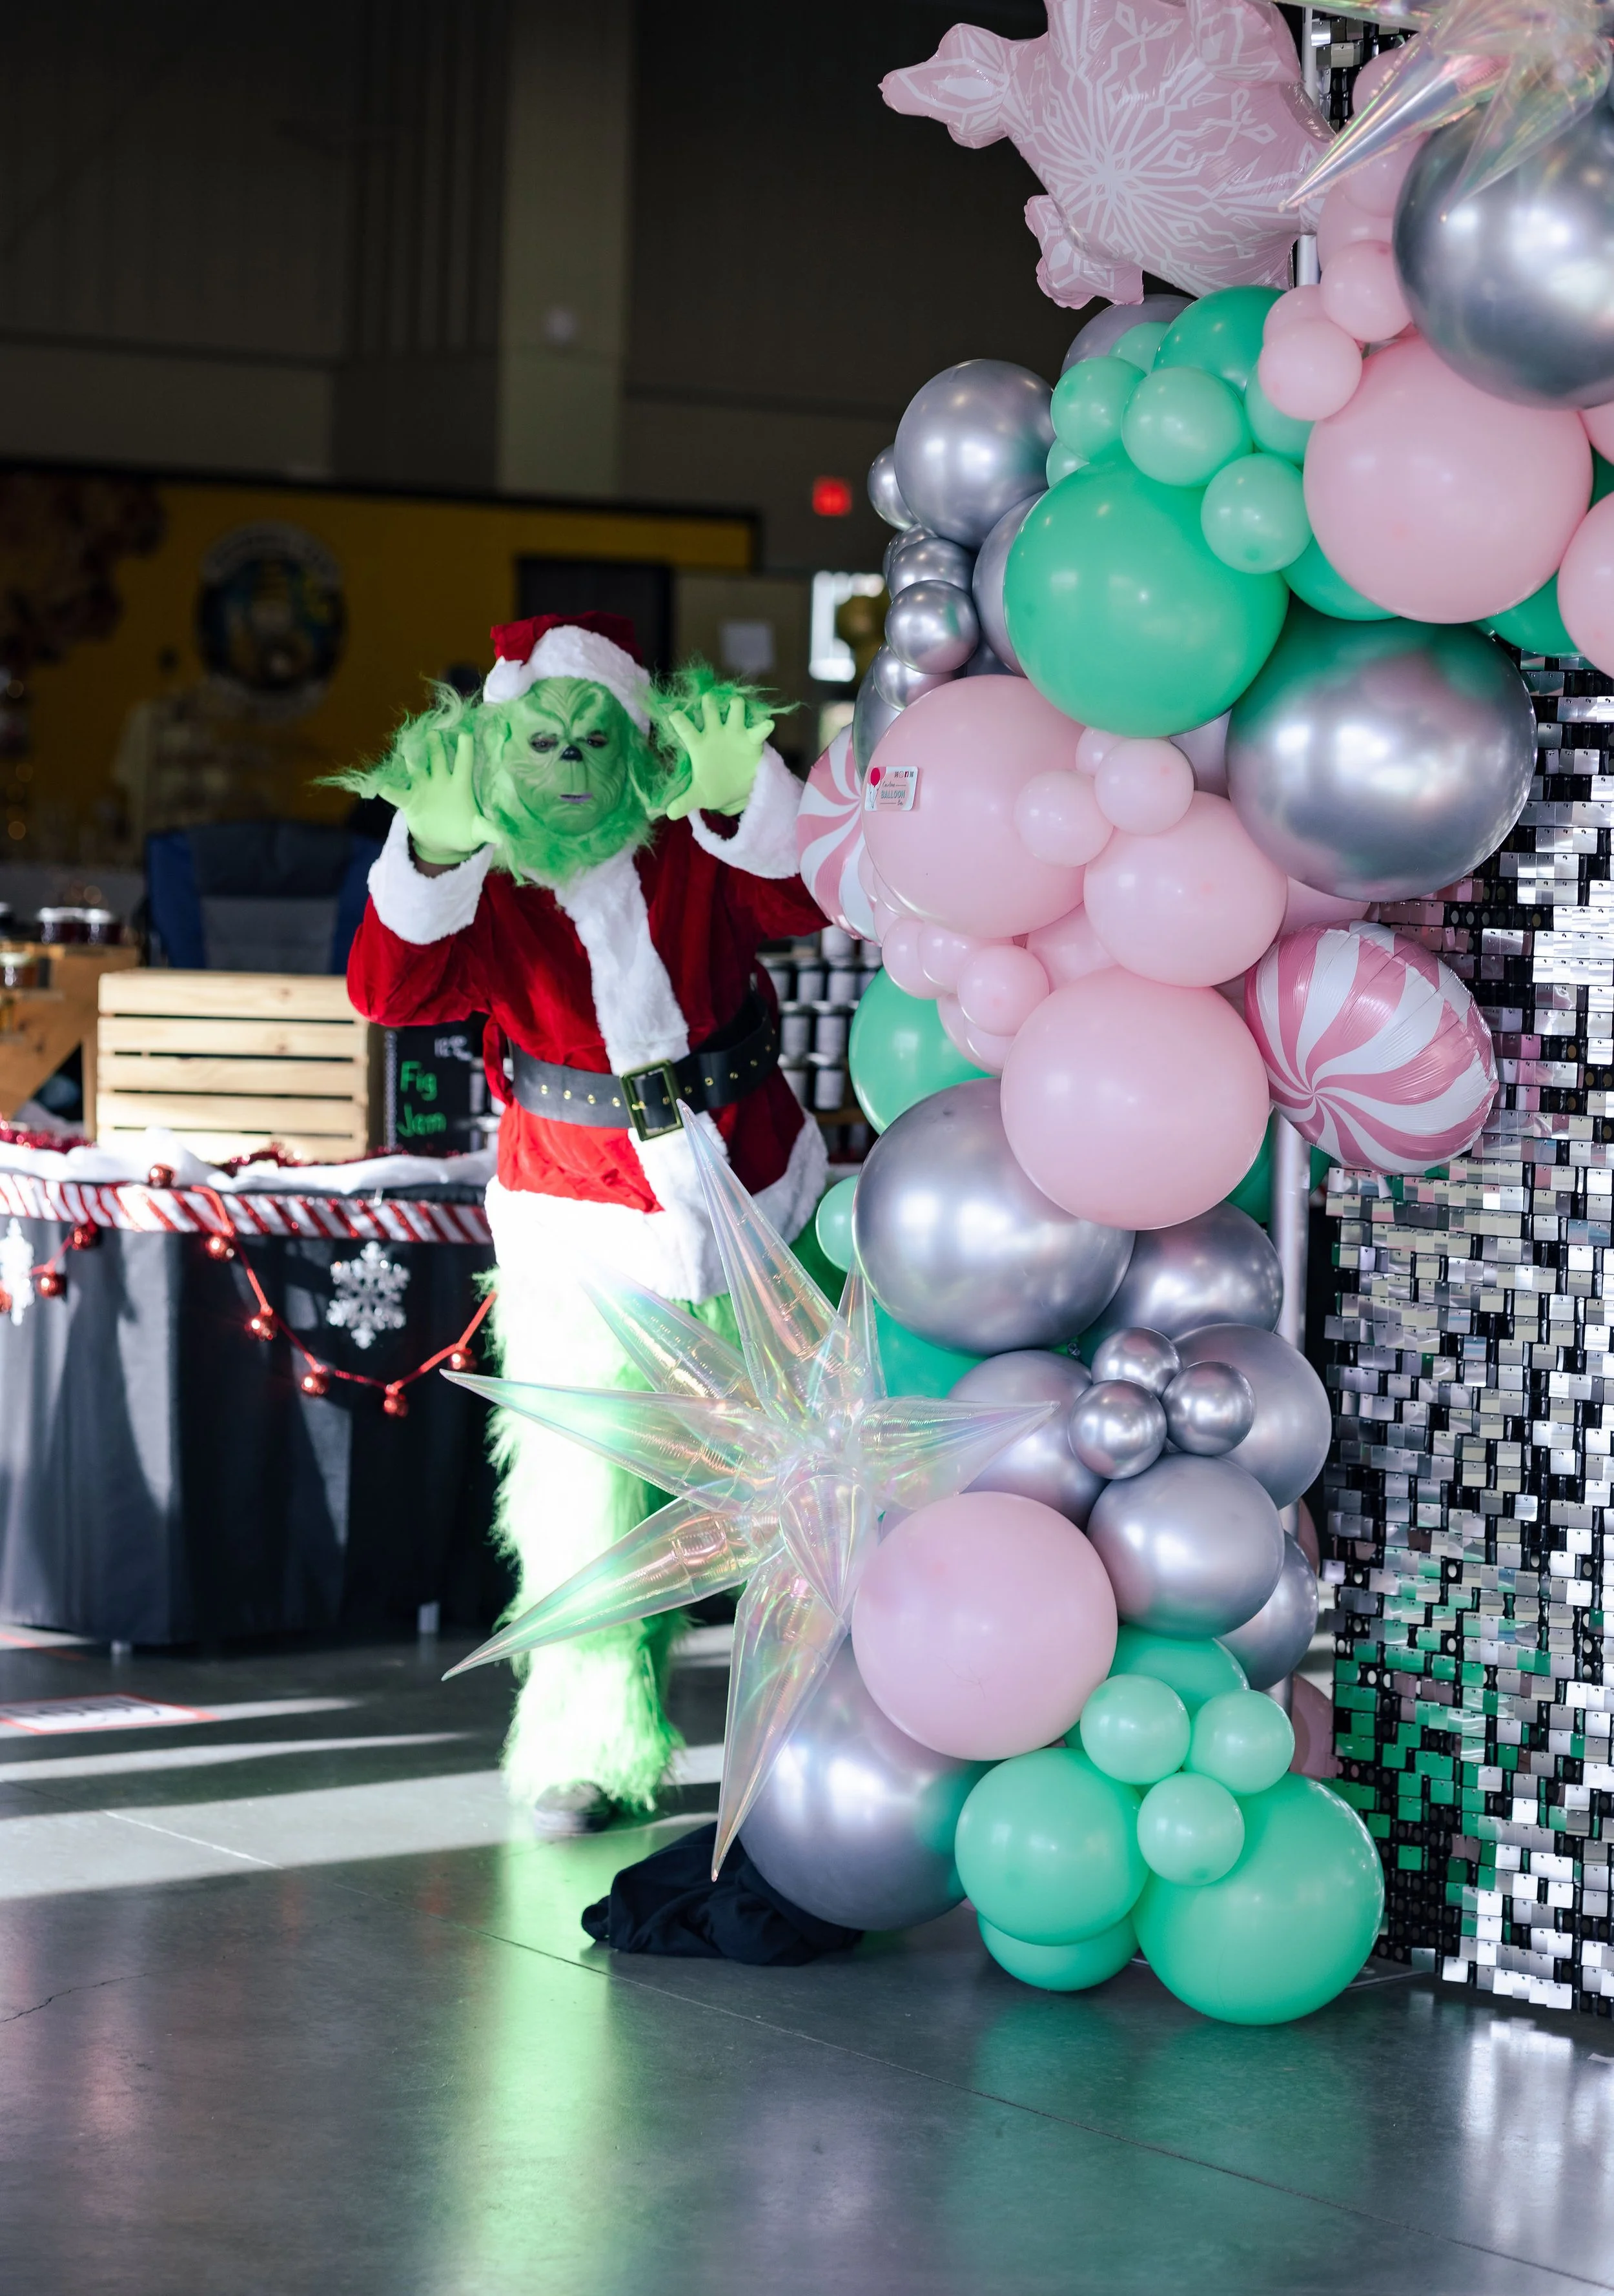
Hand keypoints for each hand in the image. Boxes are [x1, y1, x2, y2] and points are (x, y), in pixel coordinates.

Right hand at [392, 727, 496, 864]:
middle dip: (434, 745)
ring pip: (416, 768)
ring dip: (411, 758)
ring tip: (406, 747)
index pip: (464, 762)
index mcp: (460, 785)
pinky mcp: (409, 800)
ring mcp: (423, 788)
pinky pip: (398, 793)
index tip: (464, 735)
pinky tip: (383, 786)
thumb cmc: (463, 832)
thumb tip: (507, 837)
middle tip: (432, 732)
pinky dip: (390, 790)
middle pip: (437, 758)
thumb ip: (490, 830)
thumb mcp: (478, 832)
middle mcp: (441, 781)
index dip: (465, 749)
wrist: (441, 843)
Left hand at [661, 696, 772, 820]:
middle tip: (707, 698)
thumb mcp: (698, 795)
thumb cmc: (712, 786)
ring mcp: (734, 734)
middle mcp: (715, 733)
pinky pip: (758, 731)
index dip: (680, 722)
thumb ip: (685, 801)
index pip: (686, 730)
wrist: (735, 791)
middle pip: (710, 713)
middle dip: (710, 705)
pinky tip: (767, 725)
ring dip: (736, 707)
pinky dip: (763, 727)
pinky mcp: (752, 740)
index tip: (673, 714)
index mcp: (698, 744)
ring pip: (735, 712)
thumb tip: (669, 813)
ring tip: (735, 703)